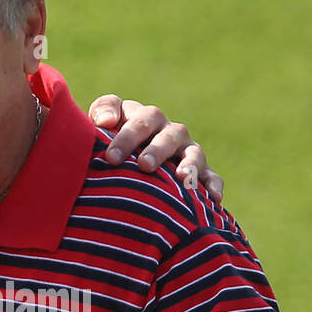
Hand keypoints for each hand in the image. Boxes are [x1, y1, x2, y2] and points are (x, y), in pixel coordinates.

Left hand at [87, 95, 223, 202]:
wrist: (124, 163)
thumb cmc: (108, 142)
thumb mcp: (99, 125)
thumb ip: (101, 113)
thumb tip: (106, 121)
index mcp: (145, 117)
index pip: (139, 119)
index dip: (126, 136)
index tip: (111, 158)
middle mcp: (169, 131)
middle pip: (168, 135)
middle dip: (156, 150)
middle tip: (144, 166)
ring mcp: (187, 150)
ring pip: (193, 153)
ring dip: (189, 164)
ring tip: (182, 178)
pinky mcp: (201, 171)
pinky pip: (211, 176)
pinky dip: (213, 185)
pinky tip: (212, 198)